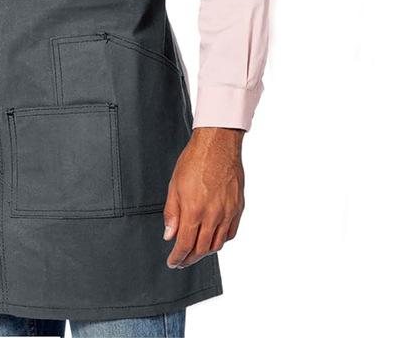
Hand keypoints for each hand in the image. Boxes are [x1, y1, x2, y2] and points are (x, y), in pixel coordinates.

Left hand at [162, 126, 244, 268]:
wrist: (217, 144)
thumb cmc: (194, 161)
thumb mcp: (174, 185)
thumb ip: (171, 213)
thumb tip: (169, 235)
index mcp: (194, 210)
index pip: (185, 244)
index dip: (178, 257)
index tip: (173, 262)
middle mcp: (213, 215)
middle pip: (202, 249)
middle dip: (190, 258)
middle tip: (182, 260)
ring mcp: (228, 212)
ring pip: (218, 244)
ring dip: (205, 252)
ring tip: (196, 251)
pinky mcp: (238, 207)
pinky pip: (231, 233)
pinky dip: (221, 240)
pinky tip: (213, 238)